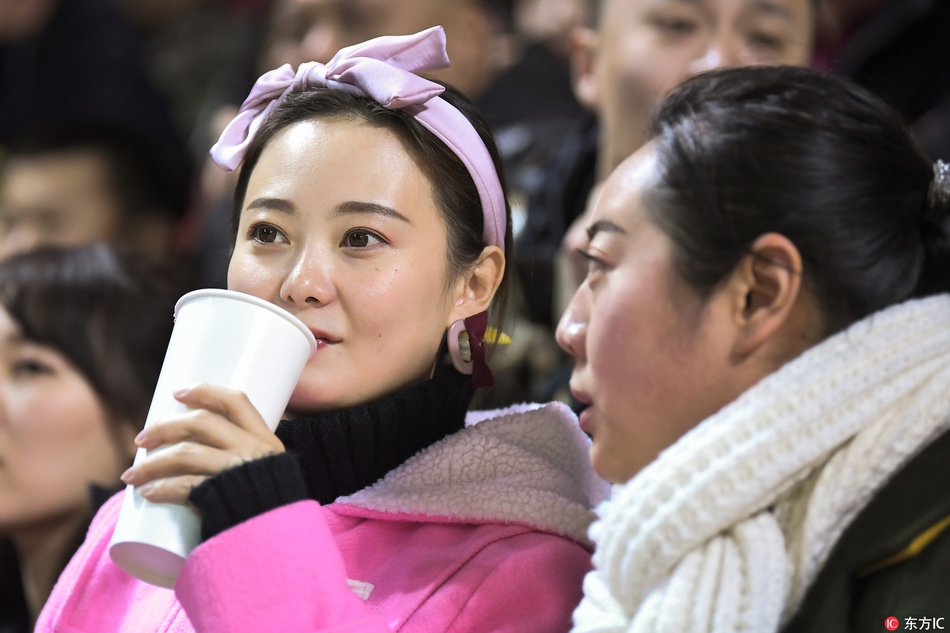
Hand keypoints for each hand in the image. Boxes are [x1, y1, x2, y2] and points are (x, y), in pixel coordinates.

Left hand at [120, 384, 284, 504]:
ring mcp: (237, 472)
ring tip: (131, 475)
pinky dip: (162, 488)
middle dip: (165, 426)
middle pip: (202, 423)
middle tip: (141, 439)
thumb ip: (240, 464)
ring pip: (186, 453)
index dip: (205, 392)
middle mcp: (253, 450)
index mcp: (265, 439)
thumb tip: (200, 455)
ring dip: (152, 463)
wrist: (280, 541)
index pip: (236, 401)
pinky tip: (147, 493)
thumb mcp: (264, 476)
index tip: (177, 393)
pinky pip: (185, 486)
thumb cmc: (267, 509)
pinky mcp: (224, 496)